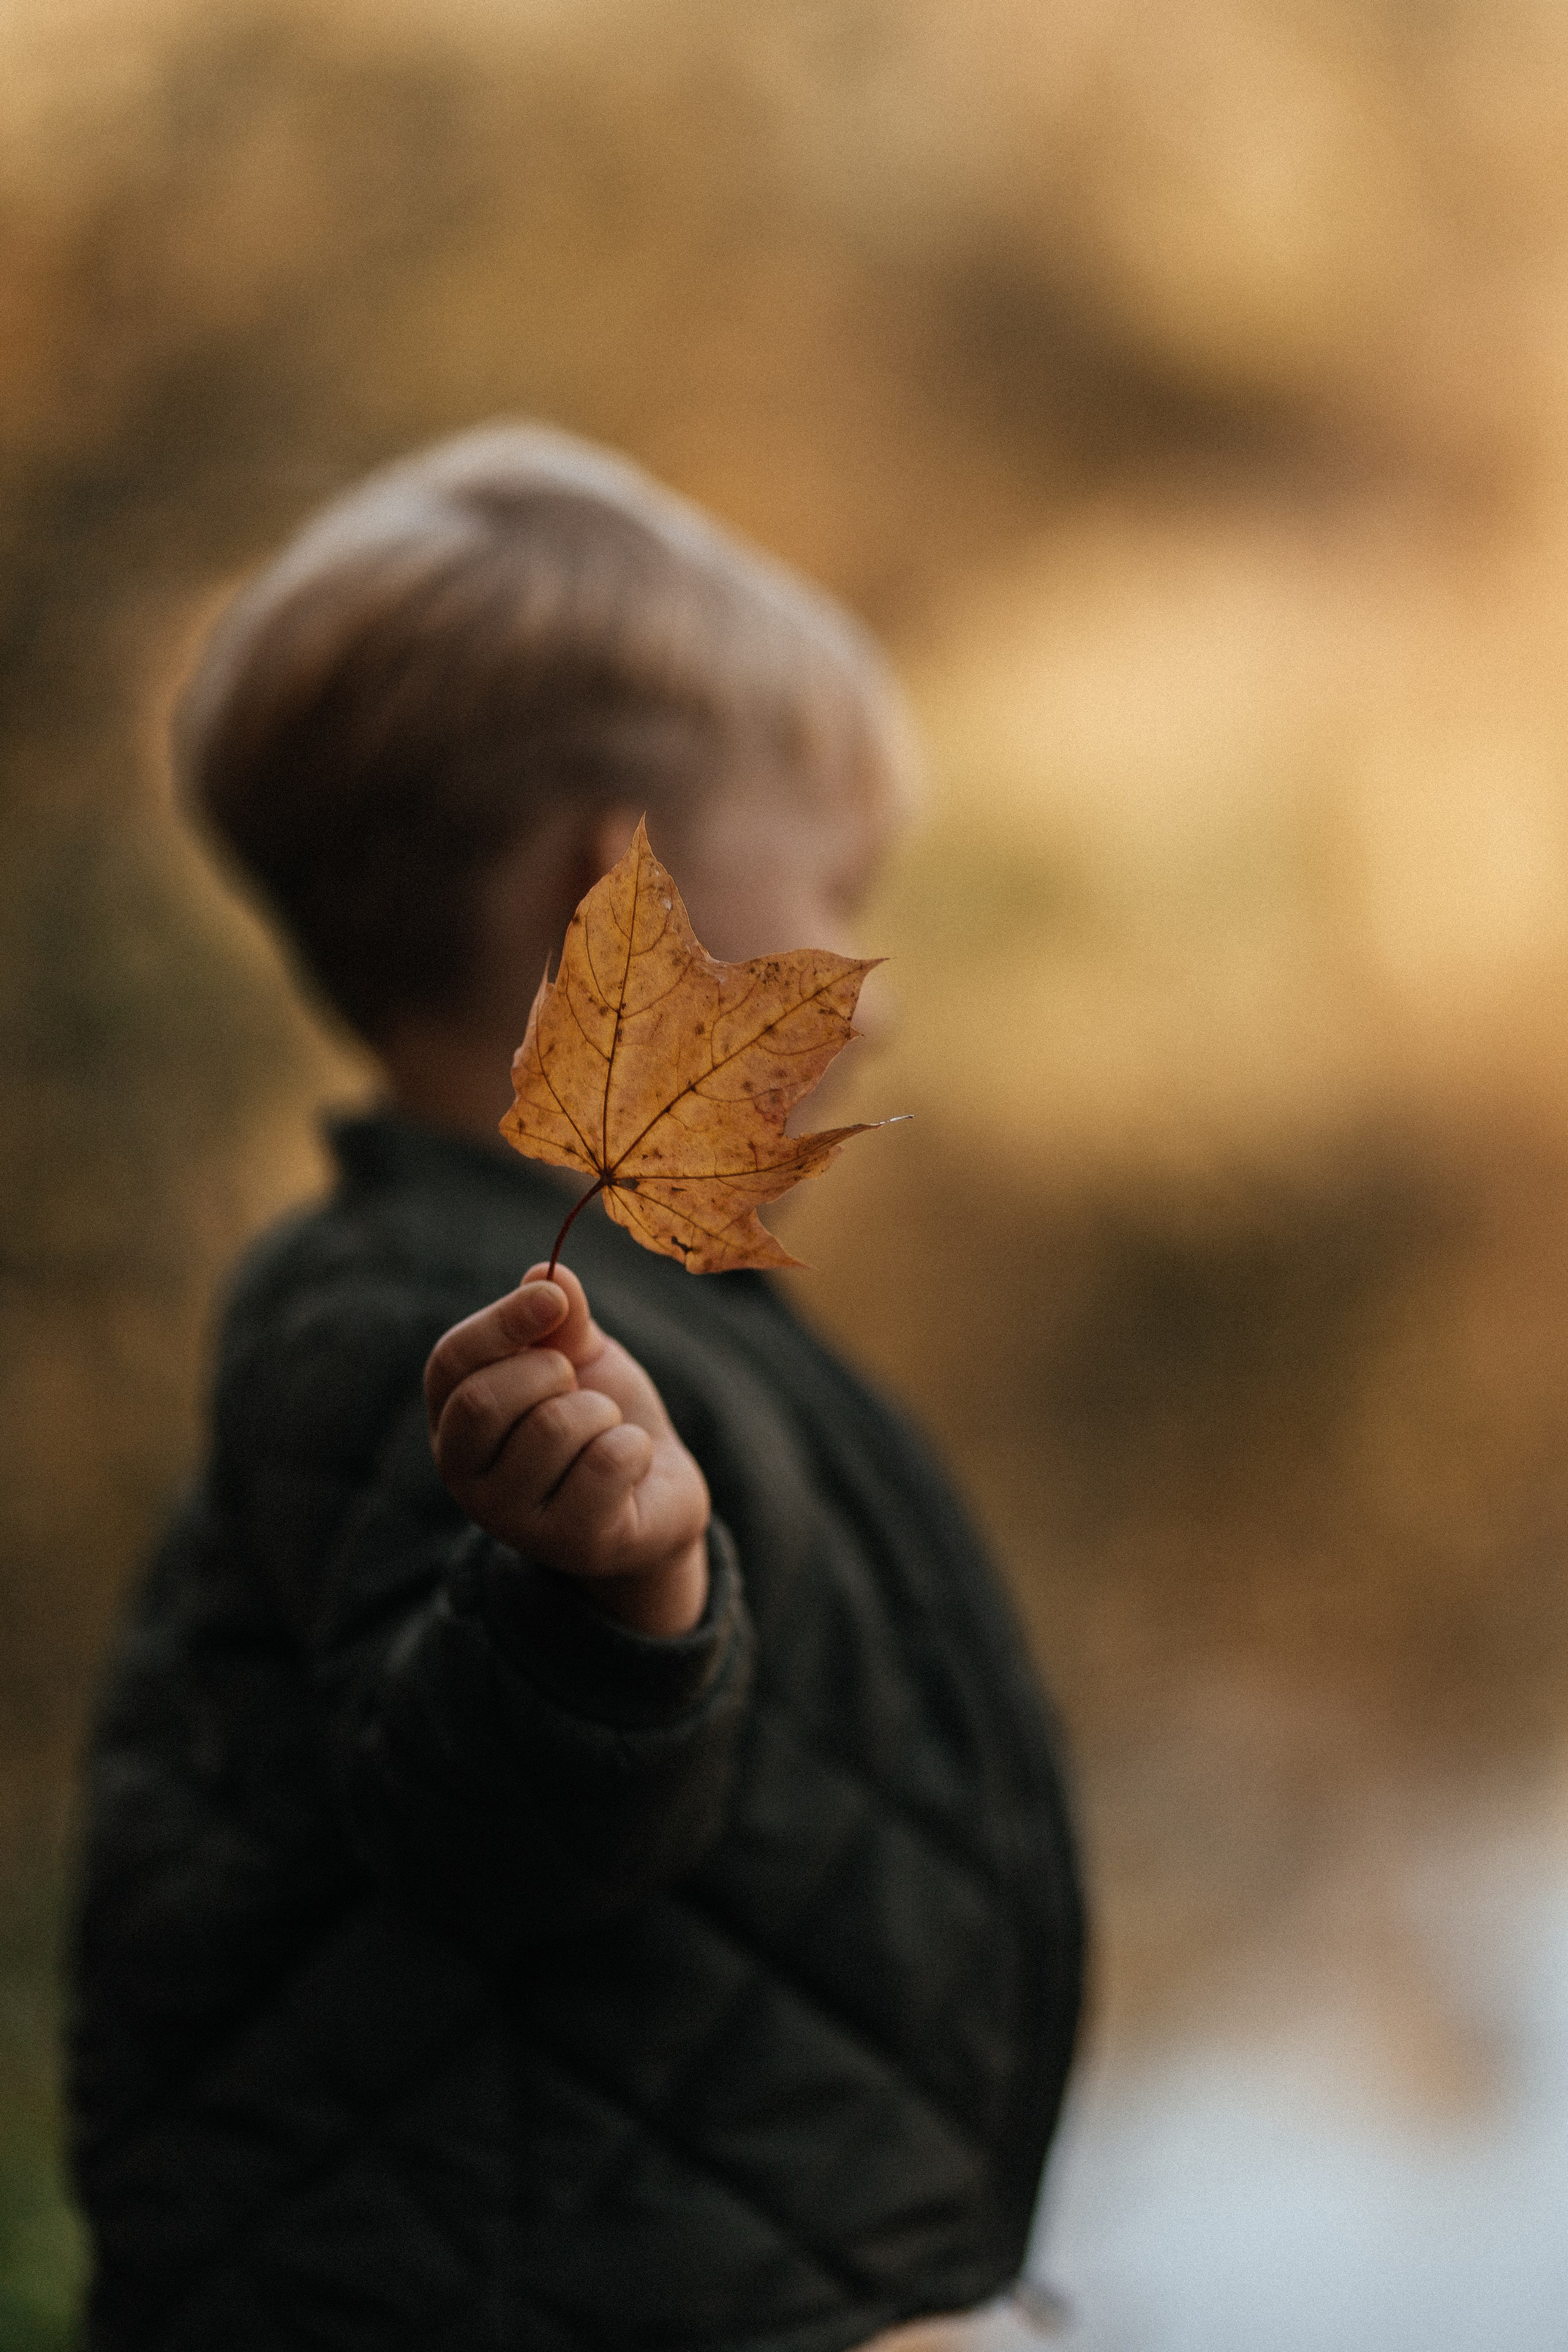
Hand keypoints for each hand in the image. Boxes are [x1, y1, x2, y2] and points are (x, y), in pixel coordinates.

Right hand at [423, 1264, 710, 1635]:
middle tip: (577, 1386)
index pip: (449, 1363)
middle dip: (548, 1373)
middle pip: (484, 1401)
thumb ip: (561, 1319)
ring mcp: (513, 1519)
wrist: (658, 1491)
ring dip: (601, 1413)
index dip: (501, 1321)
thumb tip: (550, 1272)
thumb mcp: (579, 1358)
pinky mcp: (571, 1543)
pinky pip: (605, 1464)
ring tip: (606, 1429)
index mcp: (453, 1420)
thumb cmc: (600, 1417)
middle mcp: (465, 1476)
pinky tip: (631, 1464)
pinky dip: (633, 1446)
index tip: (553, 1299)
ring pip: (552, 1429)